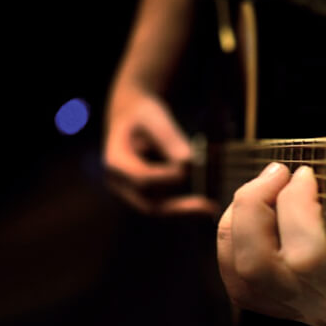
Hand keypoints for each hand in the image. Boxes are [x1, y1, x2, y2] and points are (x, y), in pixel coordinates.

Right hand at [103, 82, 215, 215]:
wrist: (129, 117)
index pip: (141, 178)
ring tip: (211, 208)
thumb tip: (188, 162)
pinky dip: (184, 206)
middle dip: (180, 209)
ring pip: (159, 209)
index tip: (190, 167)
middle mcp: (120, 183)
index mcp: (114, 162)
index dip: (166, 177)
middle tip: (209, 208)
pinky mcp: (144, 194)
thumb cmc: (141, 114)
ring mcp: (131, 192)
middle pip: (149, 205)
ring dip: (185, 211)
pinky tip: (205, 204)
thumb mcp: (153, 118)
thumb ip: (168, 139)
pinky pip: (165, 205)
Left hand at [217, 162, 325, 325]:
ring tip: (263, 186)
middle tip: (279, 171)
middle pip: (256, 263)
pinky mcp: (287, 306)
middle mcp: (321, 303)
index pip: (306, 255)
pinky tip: (254, 214)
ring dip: (238, 219)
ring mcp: (299, 308)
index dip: (296, 204)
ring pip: (240, 273)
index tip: (308, 172)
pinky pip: (239, 282)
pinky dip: (233, 242)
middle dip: (253, 204)